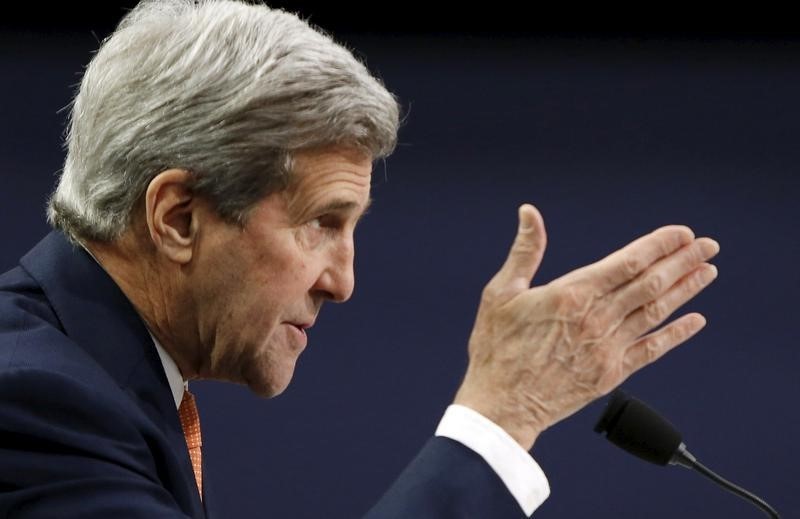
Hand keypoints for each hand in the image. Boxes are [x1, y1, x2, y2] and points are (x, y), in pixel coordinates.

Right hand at [453, 204, 719, 449]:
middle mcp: (596, 319)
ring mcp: (607, 348)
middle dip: (682, 261)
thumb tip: (530, 212)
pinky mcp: (610, 373)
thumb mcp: (501, 292)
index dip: (659, 245)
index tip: (682, 233)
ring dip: (685, 290)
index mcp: (571, 295)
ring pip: (656, 312)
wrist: (501, 405)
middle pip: (650, 283)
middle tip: (707, 245)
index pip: (628, 262)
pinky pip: (652, 350)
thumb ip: (525, 250)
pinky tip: (695, 321)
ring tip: (707, 271)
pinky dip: (676, 334)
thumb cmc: (496, 348)